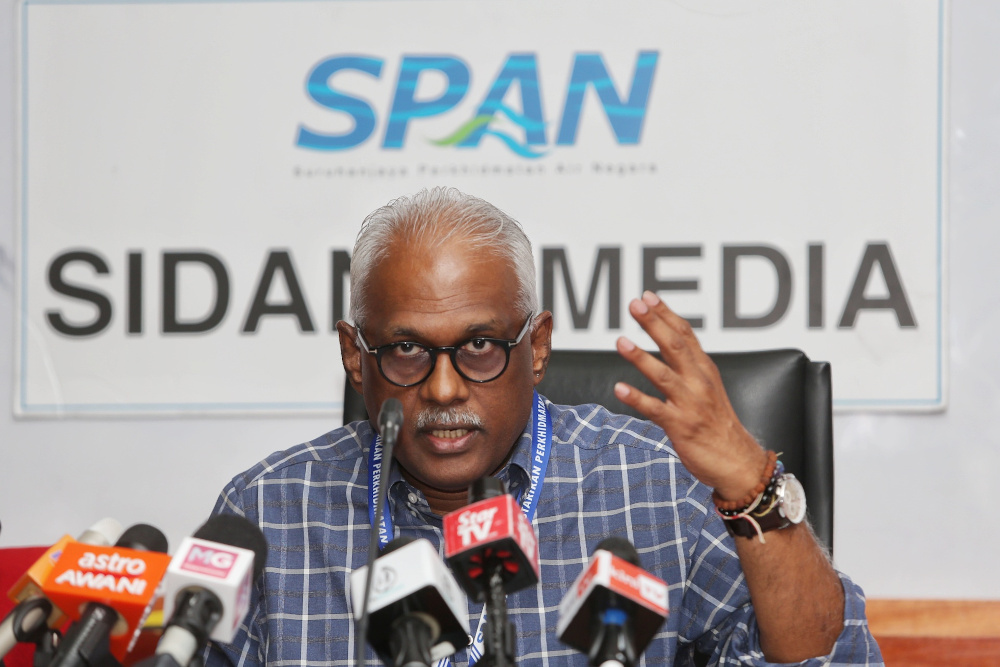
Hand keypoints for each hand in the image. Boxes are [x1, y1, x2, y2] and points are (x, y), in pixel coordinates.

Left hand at [613, 291, 767, 500]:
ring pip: (664, 375)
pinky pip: (655, 410)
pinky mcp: (680, 427)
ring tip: (620, 341)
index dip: (666, 314)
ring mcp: (690, 404)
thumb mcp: (708, 388)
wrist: (738, 463)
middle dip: (653, 323)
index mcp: (705, 371)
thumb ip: (690, 367)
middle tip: (634, 304)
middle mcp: (699, 383)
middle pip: (674, 346)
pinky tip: (619, 388)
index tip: (647, 296)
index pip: (685, 335)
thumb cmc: (718, 425)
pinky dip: (637, 398)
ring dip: (641, 358)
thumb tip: (670, 342)